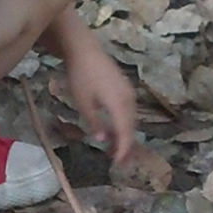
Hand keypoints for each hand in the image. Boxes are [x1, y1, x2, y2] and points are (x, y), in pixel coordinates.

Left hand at [64, 38, 136, 163]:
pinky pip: (127, 111)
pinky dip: (122, 123)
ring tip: (112, 148)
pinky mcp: (124, 88)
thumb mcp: (82, 102)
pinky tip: (112, 129)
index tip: (117, 164)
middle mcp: (129, 99)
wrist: (84, 49)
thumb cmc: (80, 75)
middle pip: (131, 127)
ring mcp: (128, 92)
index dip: (123, 150)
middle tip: (116, 161)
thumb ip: (93, 122)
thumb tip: (103, 140)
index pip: (125, 133)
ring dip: (123, 134)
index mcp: (120, 104)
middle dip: (124, 145)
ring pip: (130, 119)